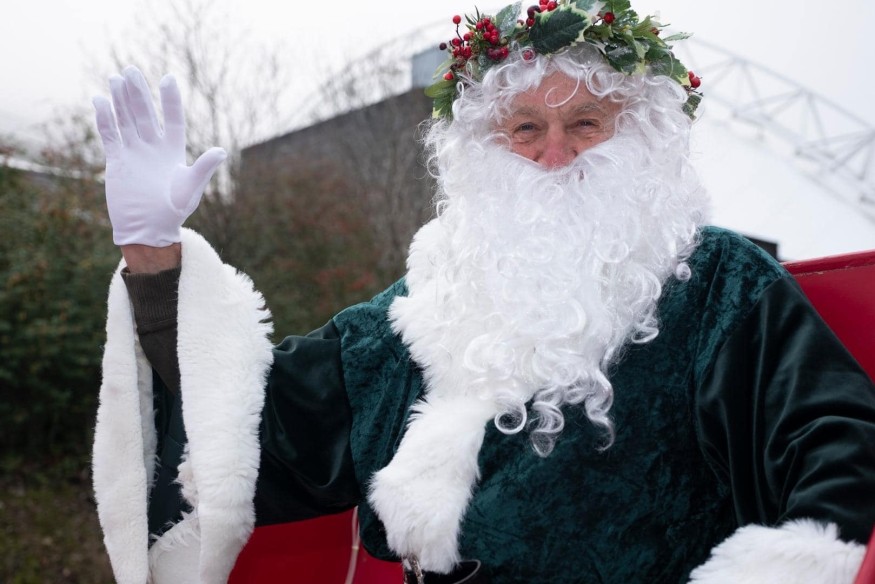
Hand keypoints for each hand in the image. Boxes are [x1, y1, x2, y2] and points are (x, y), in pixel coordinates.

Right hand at [93, 66, 226, 246]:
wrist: (148, 230)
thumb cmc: (173, 212)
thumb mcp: (190, 189)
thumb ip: (202, 169)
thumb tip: (221, 151)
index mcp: (173, 151)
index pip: (171, 119)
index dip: (169, 100)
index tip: (167, 79)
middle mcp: (154, 148)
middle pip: (145, 114)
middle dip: (138, 93)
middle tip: (132, 70)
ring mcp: (134, 153)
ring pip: (126, 120)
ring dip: (121, 101)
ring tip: (116, 78)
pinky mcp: (117, 161)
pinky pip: (110, 135)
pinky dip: (104, 119)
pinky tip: (99, 100)